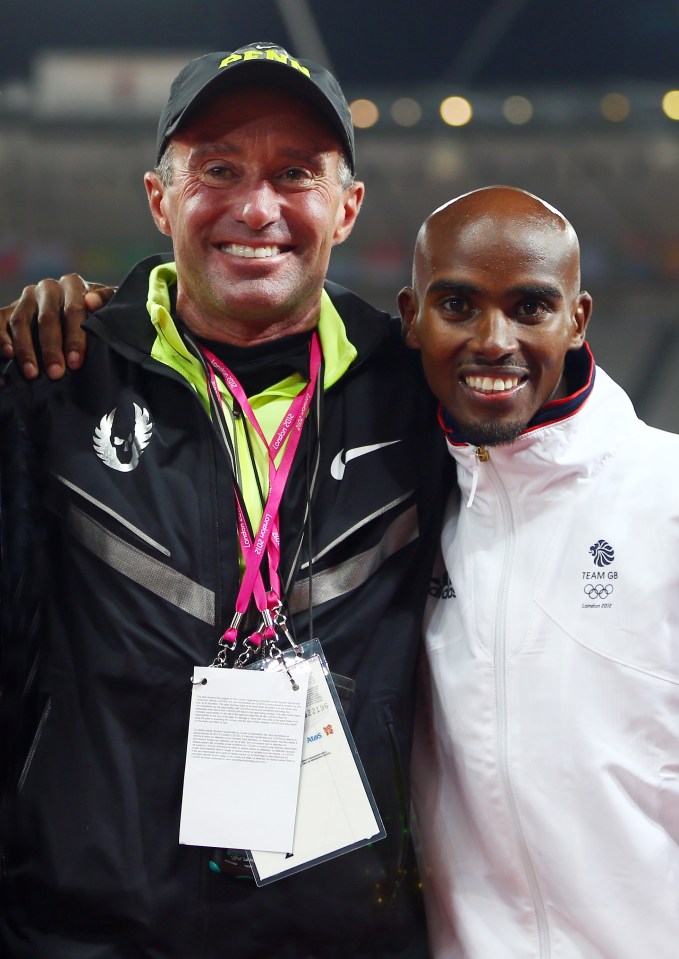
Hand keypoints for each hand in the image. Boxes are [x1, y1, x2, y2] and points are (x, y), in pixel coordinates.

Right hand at [0, 275, 115, 379]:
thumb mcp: (110, 306)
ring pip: (21, 321)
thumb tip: (91, 301)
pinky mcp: (10, 308)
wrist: (83, 308)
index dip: (75, 338)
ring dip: (25, 349)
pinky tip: (7, 354)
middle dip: (51, 349)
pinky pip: (1, 320)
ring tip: (32, 373)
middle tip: (56, 373)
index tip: (76, 363)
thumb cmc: (100, 313)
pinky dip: (2, 337)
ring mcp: (27, 297)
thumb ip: (107, 301)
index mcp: (73, 284)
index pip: (74, 310)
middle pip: (47, 318)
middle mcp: (48, 287)